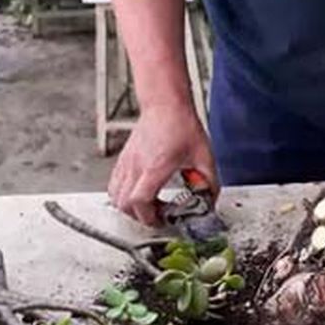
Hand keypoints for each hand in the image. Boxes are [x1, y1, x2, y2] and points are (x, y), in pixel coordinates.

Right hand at [108, 105, 217, 225]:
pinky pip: (114, 184)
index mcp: (155, 167)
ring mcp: (127, 162)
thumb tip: (210, 199)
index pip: (140, 200)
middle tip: (159, 215)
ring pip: (115, 196)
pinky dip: (123, 195)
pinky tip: (140, 192)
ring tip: (149, 205)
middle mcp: (137, 166)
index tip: (163, 219)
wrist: (165, 104)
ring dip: (130, 207)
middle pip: (124, 204)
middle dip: (141, 216)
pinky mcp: (124, 158)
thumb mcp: (204, 156)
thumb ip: (209, 181)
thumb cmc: (181, 125)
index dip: (150, 217)